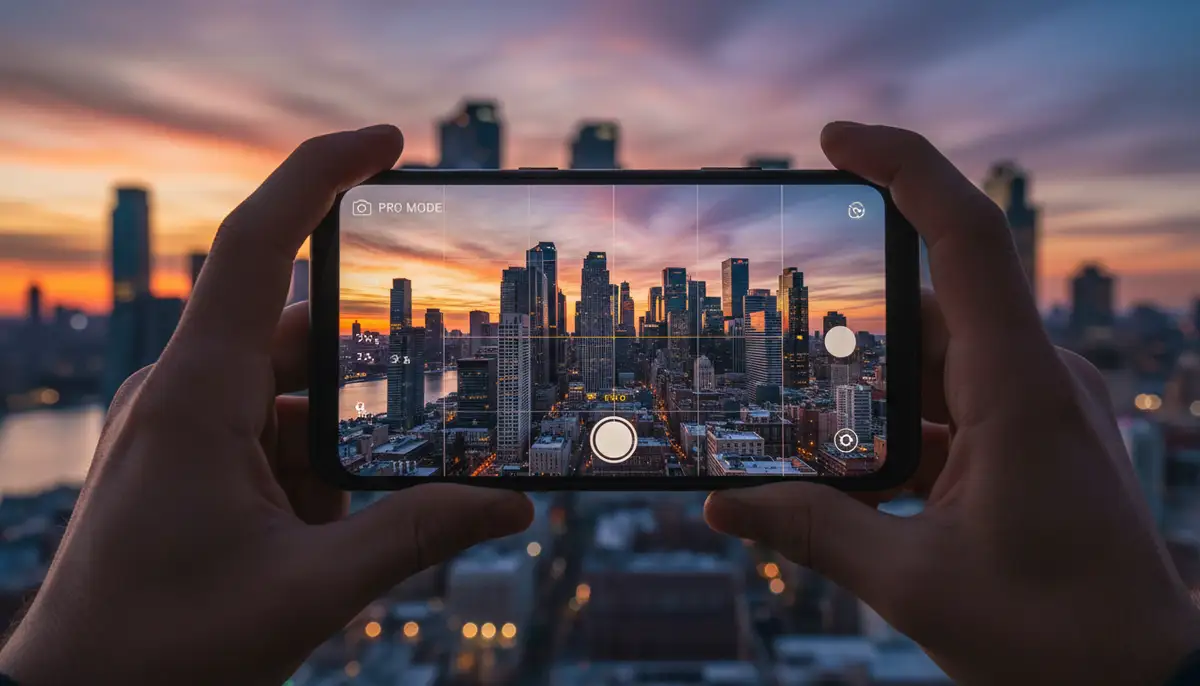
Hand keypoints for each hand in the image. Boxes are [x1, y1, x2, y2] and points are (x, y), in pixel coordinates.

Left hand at [0, 126, 532, 684]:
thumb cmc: (162, 652)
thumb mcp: (309, 590)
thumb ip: (419, 534)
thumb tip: (512, 503)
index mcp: (198, 396)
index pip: (260, 245)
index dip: (323, 172)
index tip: (388, 141)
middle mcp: (184, 394)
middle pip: (299, 341)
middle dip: (362, 396)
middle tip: (415, 444)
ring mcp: (181, 429)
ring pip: (291, 405)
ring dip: (335, 463)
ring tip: (339, 541)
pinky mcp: (186, 465)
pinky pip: (269, 445)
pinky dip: (310, 485)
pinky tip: (316, 551)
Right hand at [705, 123, 1199, 684]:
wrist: (1144, 685)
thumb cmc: (1054, 639)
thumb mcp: (914, 584)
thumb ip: (811, 531)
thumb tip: (719, 503)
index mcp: (1019, 388)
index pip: (964, 236)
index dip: (902, 166)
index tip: (833, 140)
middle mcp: (1034, 380)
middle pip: (925, 309)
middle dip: (844, 327)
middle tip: (771, 345)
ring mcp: (1036, 411)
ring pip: (931, 364)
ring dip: (865, 391)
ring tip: (795, 425)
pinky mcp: (1030, 442)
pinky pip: (950, 408)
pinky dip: (895, 428)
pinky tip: (846, 474)